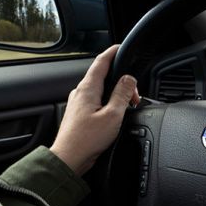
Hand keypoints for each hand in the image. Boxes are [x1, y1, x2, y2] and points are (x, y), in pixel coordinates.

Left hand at [50, 45, 139, 175]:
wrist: (69, 158)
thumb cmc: (87, 139)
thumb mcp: (112, 115)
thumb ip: (122, 94)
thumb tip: (129, 79)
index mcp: (88, 89)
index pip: (101, 62)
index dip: (112, 52)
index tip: (121, 47)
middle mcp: (81, 93)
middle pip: (104, 77)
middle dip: (122, 81)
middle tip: (136, 96)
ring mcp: (79, 103)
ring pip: (102, 90)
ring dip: (117, 94)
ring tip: (128, 106)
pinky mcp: (80, 114)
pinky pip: (98, 101)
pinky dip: (110, 102)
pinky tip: (116, 114)